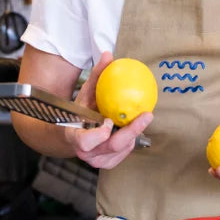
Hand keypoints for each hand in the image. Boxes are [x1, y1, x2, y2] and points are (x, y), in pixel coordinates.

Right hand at [63, 51, 153, 169]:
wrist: (72, 134)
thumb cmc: (79, 111)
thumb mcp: (86, 93)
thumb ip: (97, 75)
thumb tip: (108, 54)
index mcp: (74, 136)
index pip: (85, 141)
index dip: (98, 135)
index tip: (109, 121)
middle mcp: (85, 153)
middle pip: (111, 146)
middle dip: (131, 132)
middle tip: (146, 115)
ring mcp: (97, 161)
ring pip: (121, 150)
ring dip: (134, 135)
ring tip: (144, 119)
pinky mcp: (107, 164)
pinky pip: (124, 153)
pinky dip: (132, 141)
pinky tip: (137, 128)